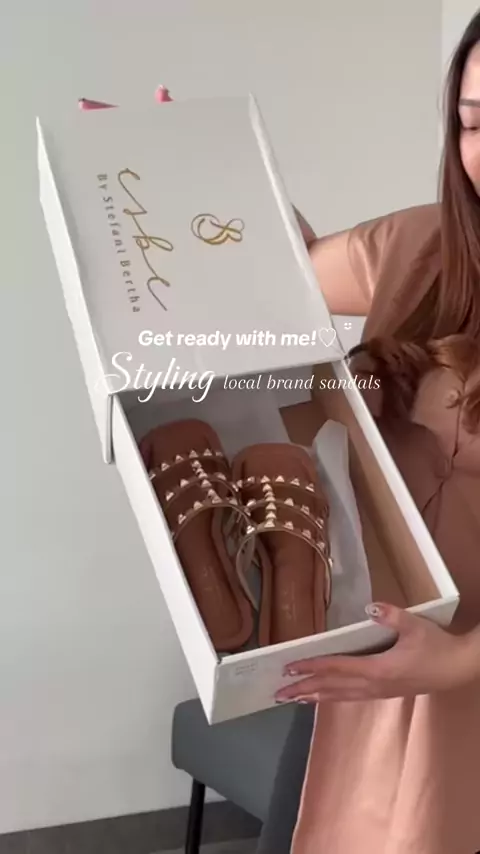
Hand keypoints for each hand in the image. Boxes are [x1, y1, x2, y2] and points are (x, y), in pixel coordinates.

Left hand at [275, 602, 478, 703]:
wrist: (458, 669)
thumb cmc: (437, 646)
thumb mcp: (416, 626)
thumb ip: (392, 616)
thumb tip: (369, 608)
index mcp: (378, 669)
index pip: (337, 668)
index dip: (312, 667)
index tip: (290, 669)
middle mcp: (374, 685)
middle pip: (332, 687)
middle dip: (304, 689)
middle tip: (278, 693)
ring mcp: (379, 692)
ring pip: (340, 696)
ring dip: (316, 696)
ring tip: (294, 698)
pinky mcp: (385, 693)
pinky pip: (351, 697)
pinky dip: (333, 697)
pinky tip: (324, 696)